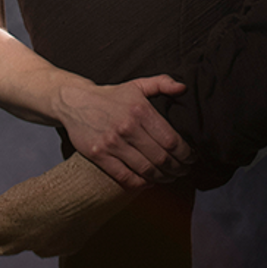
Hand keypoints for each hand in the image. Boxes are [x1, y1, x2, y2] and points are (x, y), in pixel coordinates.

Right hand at [53, 73, 190, 188]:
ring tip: (170, 177)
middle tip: (184, 170)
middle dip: (178, 168)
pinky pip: (125, 177)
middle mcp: (127, 127)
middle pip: (161, 158)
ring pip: (146, 170)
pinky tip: (149, 181)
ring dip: (163, 177)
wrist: (74, 101)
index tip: (192, 157)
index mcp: (140, 110)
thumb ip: (162, 83)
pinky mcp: (99, 155)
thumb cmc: (110, 95)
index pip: (171, 140)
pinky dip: (140, 183)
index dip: (185, 153)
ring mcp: (112, 143)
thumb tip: (183, 88)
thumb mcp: (137, 85)